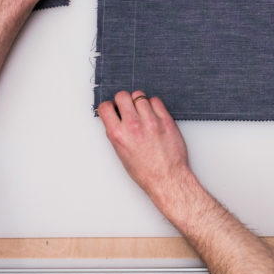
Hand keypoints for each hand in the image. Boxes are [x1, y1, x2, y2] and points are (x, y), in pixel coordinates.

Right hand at [97, 90, 193, 209]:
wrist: (167, 177)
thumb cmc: (145, 171)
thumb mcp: (121, 153)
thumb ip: (117, 133)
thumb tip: (116, 118)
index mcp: (118, 135)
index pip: (106, 107)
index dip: (109, 106)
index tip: (113, 108)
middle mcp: (133, 125)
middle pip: (123, 95)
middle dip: (123, 100)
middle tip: (128, 107)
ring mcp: (150, 121)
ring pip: (140, 96)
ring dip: (139, 102)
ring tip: (142, 112)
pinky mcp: (166, 120)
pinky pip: (156, 101)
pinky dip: (154, 105)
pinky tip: (154, 114)